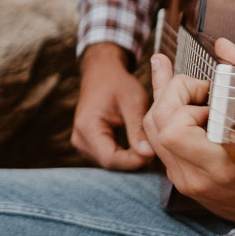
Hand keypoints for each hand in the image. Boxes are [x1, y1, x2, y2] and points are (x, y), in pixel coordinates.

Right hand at [72, 43, 154, 168]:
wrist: (102, 72)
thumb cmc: (118, 83)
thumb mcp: (133, 102)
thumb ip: (138, 129)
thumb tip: (147, 155)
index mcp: (87, 127)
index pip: (111, 159)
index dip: (134, 161)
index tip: (154, 152)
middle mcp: (80, 139)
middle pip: (110, 163)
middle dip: (134, 160)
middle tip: (155, 148)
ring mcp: (81, 143)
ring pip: (110, 162)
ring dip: (130, 158)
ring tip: (146, 144)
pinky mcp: (88, 144)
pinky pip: (108, 156)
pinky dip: (124, 154)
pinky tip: (138, 144)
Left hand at [144, 38, 234, 235]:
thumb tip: (225, 47)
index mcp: (220, 165)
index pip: (172, 127)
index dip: (182, 98)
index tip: (209, 90)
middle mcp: (196, 177)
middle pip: (156, 124)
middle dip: (171, 94)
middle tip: (201, 88)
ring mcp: (187, 182)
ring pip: (153, 134)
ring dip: (168, 105)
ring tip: (195, 92)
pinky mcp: (185, 182)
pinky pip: (162, 146)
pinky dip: (170, 121)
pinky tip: (185, 105)